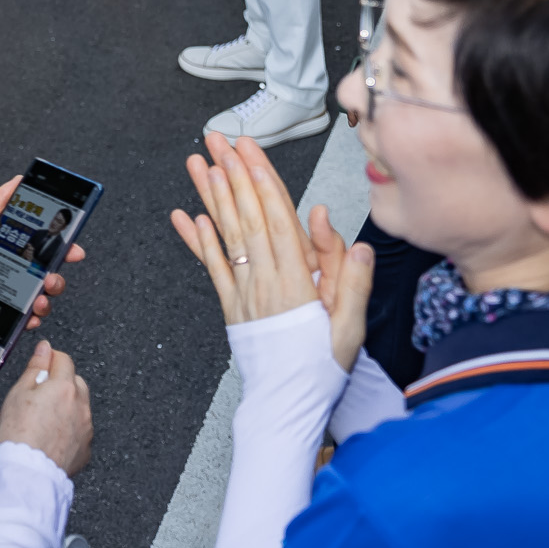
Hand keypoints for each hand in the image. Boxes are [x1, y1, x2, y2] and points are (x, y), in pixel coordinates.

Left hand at [0, 175, 83, 329]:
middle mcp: (15, 269)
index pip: (47, 248)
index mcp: (13, 246)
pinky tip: (28, 315)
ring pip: (40, 298)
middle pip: (49, 275)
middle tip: (51, 277)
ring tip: (39, 298)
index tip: (74, 250)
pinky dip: (30, 319)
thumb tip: (20, 180)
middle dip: (58, 278)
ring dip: (47, 299)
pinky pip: (22, 319)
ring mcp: (8, 291)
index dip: (65, 249)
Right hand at [0, 341, 93, 475]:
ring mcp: (86, 429)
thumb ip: (36, 367)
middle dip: (61, 383)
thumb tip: (44, 348)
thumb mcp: (19, 392)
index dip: (50, 359)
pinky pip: (80, 430)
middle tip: (40, 395)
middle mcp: (81, 406)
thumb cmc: (19, 433)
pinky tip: (51, 436)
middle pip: (76, 382)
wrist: (28, 471)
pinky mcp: (86, 449)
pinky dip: (70, 429)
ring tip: (43, 419)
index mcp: (65, 387)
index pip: (64, 359)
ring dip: (67, 406)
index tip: (42, 365)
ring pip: (80, 407)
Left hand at [169, 132, 372, 370]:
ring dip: (212, 198)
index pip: (279, 223)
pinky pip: (212, 268)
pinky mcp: (231, 306)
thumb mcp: (351, 329)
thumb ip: (352, 284)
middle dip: (235, 176)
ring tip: (202, 166)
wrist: (289, 404)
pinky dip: (199, 241)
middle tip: (221, 143)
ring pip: (228, 236)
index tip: (252, 155)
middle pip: (249, 219)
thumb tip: (358, 245)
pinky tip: (189, 217)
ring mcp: (244, 293)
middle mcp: (265, 282)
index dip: (264, 185)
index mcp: (296, 284)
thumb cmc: (321, 368)